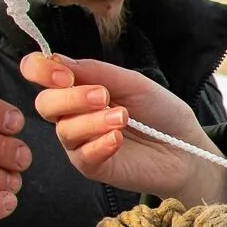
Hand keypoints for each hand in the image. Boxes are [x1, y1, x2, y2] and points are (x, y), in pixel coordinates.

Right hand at [20, 52, 226, 203]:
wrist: (185, 147)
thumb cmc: (160, 112)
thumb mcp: (133, 83)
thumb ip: (97, 71)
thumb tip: (58, 59)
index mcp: (78, 87)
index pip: (41, 74)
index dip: (41, 71)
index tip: (63, 74)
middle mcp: (73, 115)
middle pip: (45, 104)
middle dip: (70, 97)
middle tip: (103, 96)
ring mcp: (80, 142)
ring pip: (64, 130)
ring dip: (92, 121)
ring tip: (124, 118)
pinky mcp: (92, 166)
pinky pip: (82, 156)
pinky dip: (99, 144)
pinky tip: (117, 139)